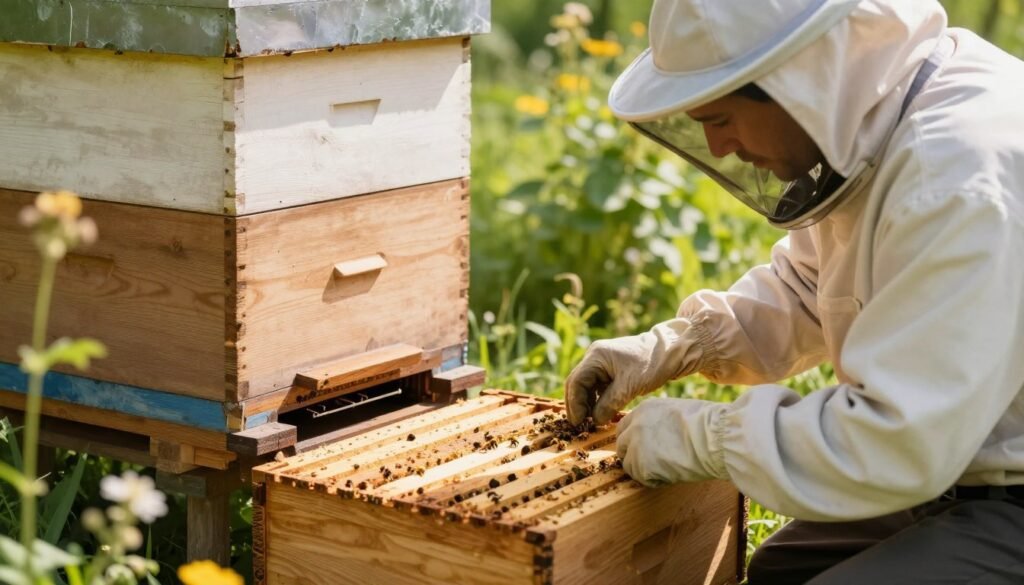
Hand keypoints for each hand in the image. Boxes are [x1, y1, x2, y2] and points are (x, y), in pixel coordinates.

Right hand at [565, 318, 700, 424]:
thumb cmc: (651, 365)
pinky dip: (597, 400)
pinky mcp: (610, 369)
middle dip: (577, 405)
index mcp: (596, 356)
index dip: (575, 404)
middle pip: (577, 383)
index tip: (579, 422)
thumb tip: (594, 421)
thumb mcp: (629, 387)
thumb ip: (609, 404)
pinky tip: (601, 413)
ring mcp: (602, 362)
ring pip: (586, 386)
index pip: (576, 382)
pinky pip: (597, 386)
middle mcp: (595, 357)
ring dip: (586, 404)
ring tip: (590, 422)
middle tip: (579, 425)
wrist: (671, 351)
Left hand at [617, 398, 728, 486]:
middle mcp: (636, 425)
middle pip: (621, 445)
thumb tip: (658, 434)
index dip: (633, 440)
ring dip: (643, 470)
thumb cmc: (709, 425)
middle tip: (651, 463)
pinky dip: (655, 481)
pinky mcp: (642, 465)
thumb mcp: (677, 411)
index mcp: (645, 409)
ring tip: (666, 469)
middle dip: (633, 455)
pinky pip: (642, 479)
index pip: (625, 426)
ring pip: (629, 465)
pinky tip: (671, 475)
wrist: (716, 438)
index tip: (642, 448)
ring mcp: (637, 445)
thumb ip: (659, 421)